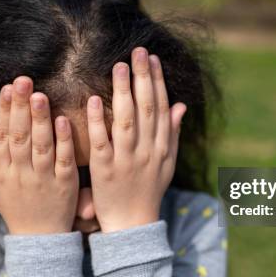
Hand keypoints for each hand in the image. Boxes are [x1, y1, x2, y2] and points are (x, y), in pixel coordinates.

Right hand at [0, 76, 78, 234]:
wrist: (38, 238)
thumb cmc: (14, 206)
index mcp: (2, 171)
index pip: (1, 135)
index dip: (3, 111)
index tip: (7, 87)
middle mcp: (20, 173)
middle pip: (19, 136)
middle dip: (20, 107)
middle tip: (23, 81)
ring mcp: (43, 178)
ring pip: (40, 145)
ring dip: (40, 119)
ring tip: (40, 95)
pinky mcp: (65, 184)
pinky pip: (63, 160)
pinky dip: (63, 141)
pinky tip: (63, 120)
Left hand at [87, 47, 186, 232]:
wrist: (133, 224)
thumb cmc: (149, 190)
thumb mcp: (167, 163)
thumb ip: (173, 133)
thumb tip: (181, 105)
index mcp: (162, 147)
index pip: (161, 108)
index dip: (157, 82)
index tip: (152, 59)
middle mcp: (147, 151)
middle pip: (146, 109)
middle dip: (142, 78)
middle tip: (137, 51)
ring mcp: (126, 160)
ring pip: (125, 121)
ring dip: (123, 92)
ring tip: (118, 66)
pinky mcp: (104, 171)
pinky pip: (101, 142)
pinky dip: (98, 121)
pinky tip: (94, 99)